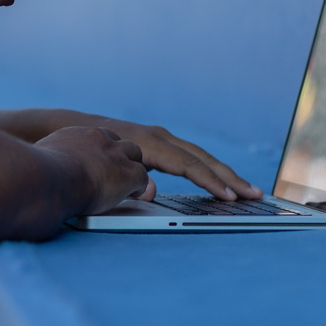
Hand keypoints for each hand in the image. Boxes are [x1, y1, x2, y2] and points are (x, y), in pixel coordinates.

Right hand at [34, 126, 153, 213]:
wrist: (48, 179)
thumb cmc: (36, 175)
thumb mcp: (39, 159)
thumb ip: (46, 162)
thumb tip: (35, 172)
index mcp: (76, 135)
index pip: (96, 138)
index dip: (100, 152)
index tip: (97, 163)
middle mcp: (98, 139)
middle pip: (119, 143)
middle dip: (121, 157)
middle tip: (117, 173)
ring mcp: (115, 154)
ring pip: (135, 156)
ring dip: (132, 170)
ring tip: (129, 186)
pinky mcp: (127, 173)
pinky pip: (142, 178)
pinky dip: (140, 188)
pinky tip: (134, 196)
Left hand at [52, 113, 261, 201]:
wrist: (70, 128)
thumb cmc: (86, 155)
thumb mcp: (106, 170)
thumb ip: (131, 181)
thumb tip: (153, 192)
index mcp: (149, 143)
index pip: (189, 164)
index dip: (210, 182)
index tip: (229, 197)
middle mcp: (158, 137)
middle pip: (201, 158)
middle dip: (228, 177)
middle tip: (255, 194)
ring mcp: (158, 138)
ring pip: (197, 156)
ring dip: (222, 173)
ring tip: (245, 190)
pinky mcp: (156, 143)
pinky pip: (187, 157)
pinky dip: (206, 169)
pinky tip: (219, 182)